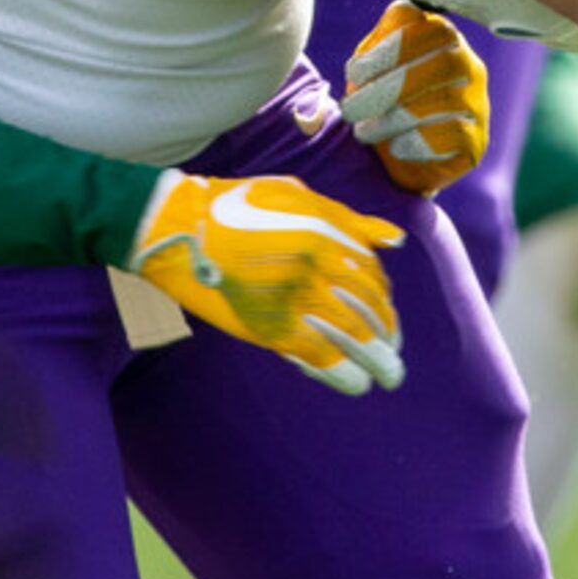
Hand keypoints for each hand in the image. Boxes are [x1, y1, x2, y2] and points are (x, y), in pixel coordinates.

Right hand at [127, 170, 407, 393]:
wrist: (181, 229)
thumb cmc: (240, 207)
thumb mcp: (298, 196)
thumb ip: (350, 221)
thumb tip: (396, 240)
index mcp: (324, 232)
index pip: (371, 275)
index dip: (386, 302)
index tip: (387, 317)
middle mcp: (314, 266)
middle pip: (368, 310)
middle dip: (388, 337)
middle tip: (395, 356)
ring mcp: (292, 298)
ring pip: (350, 338)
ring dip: (374, 361)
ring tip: (385, 375)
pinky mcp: (269, 326)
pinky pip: (317, 357)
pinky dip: (340, 373)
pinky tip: (354, 381)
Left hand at [343, 0, 489, 195]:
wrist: (398, 156)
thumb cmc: (382, 103)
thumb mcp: (372, 73)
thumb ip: (371, 56)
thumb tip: (361, 66)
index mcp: (442, 40)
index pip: (433, 28)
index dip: (392, 47)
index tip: (355, 72)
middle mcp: (468, 66)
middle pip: (445, 63)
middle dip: (391, 86)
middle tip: (352, 109)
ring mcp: (477, 103)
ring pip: (448, 100)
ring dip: (397, 117)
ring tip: (365, 132)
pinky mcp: (476, 140)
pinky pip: (455, 134)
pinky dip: (419, 141)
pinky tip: (395, 147)